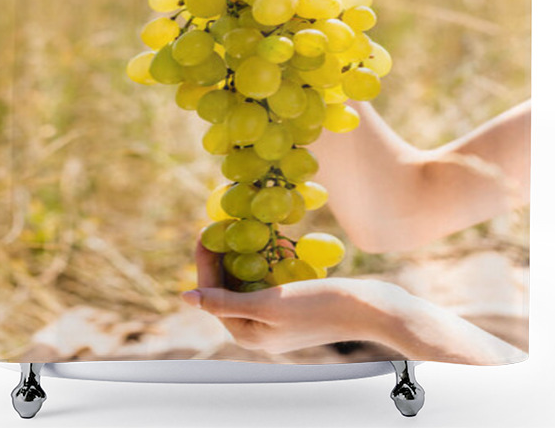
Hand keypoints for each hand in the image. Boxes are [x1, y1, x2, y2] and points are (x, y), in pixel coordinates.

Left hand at [181, 240, 399, 354]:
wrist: (370, 309)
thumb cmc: (320, 306)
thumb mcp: (270, 303)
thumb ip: (226, 301)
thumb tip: (185, 299)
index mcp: (247, 333)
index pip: (212, 294)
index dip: (206, 261)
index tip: (206, 229)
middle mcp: (258, 329)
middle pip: (229, 287)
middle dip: (227, 254)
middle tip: (224, 222)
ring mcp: (277, 319)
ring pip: (250, 281)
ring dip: (248, 254)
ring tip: (247, 227)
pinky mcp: (293, 307)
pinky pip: (270, 280)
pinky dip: (269, 261)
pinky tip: (276, 241)